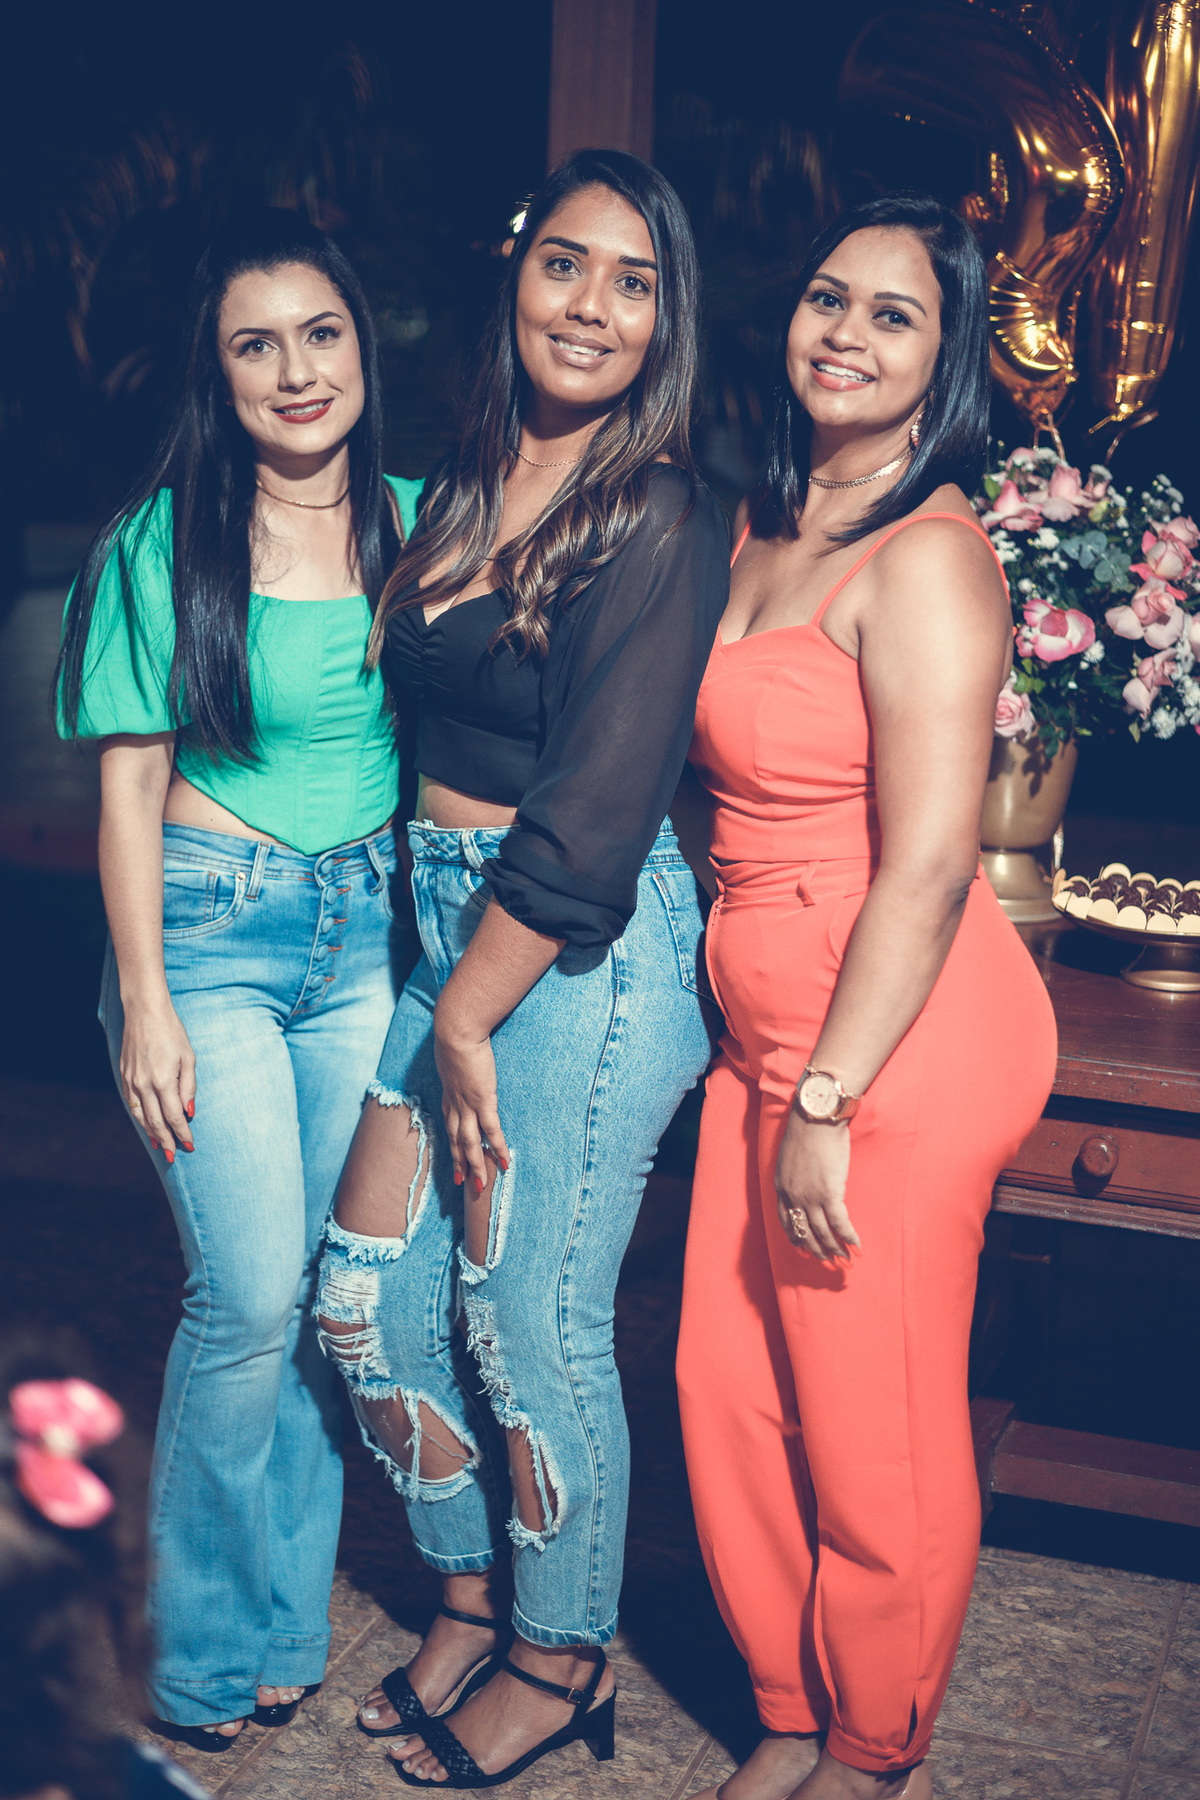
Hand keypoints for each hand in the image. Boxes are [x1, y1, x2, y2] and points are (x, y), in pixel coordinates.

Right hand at [119, 998, 195, 1161]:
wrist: (144, 1012)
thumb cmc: (172, 1032)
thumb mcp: (188, 1058)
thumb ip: (189, 1087)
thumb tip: (188, 1111)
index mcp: (163, 1080)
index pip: (174, 1117)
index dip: (182, 1133)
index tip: (190, 1145)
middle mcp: (144, 1084)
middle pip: (155, 1122)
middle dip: (166, 1141)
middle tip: (173, 1156)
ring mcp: (131, 1080)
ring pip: (140, 1115)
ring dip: (150, 1133)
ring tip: (159, 1146)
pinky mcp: (124, 1075)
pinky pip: (132, 1102)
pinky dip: (139, 1116)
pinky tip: (146, 1123)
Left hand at [433, 1026, 510, 1194]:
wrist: (456, 1031)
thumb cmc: (456, 1034)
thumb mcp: (452, 1051)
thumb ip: (458, 1060)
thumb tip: (463, 1057)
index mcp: (449, 1094)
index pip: (450, 1126)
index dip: (453, 1146)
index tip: (455, 1161)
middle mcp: (456, 1105)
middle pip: (458, 1141)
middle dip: (461, 1164)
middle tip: (464, 1184)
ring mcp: (468, 1105)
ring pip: (471, 1143)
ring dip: (476, 1165)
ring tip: (482, 1185)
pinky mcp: (484, 1101)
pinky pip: (492, 1131)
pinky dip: (497, 1148)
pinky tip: (504, 1162)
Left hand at [774, 1109, 859, 1261]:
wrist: (816, 1118)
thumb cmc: (807, 1131)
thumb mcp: (790, 1157)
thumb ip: (794, 1175)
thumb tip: (805, 1182)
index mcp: (781, 1187)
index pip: (787, 1222)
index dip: (797, 1239)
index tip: (804, 1251)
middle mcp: (793, 1197)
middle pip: (805, 1233)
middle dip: (818, 1252)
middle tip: (829, 1266)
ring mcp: (811, 1197)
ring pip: (823, 1233)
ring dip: (835, 1251)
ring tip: (845, 1263)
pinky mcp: (830, 1194)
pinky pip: (841, 1224)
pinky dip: (849, 1238)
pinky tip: (857, 1247)